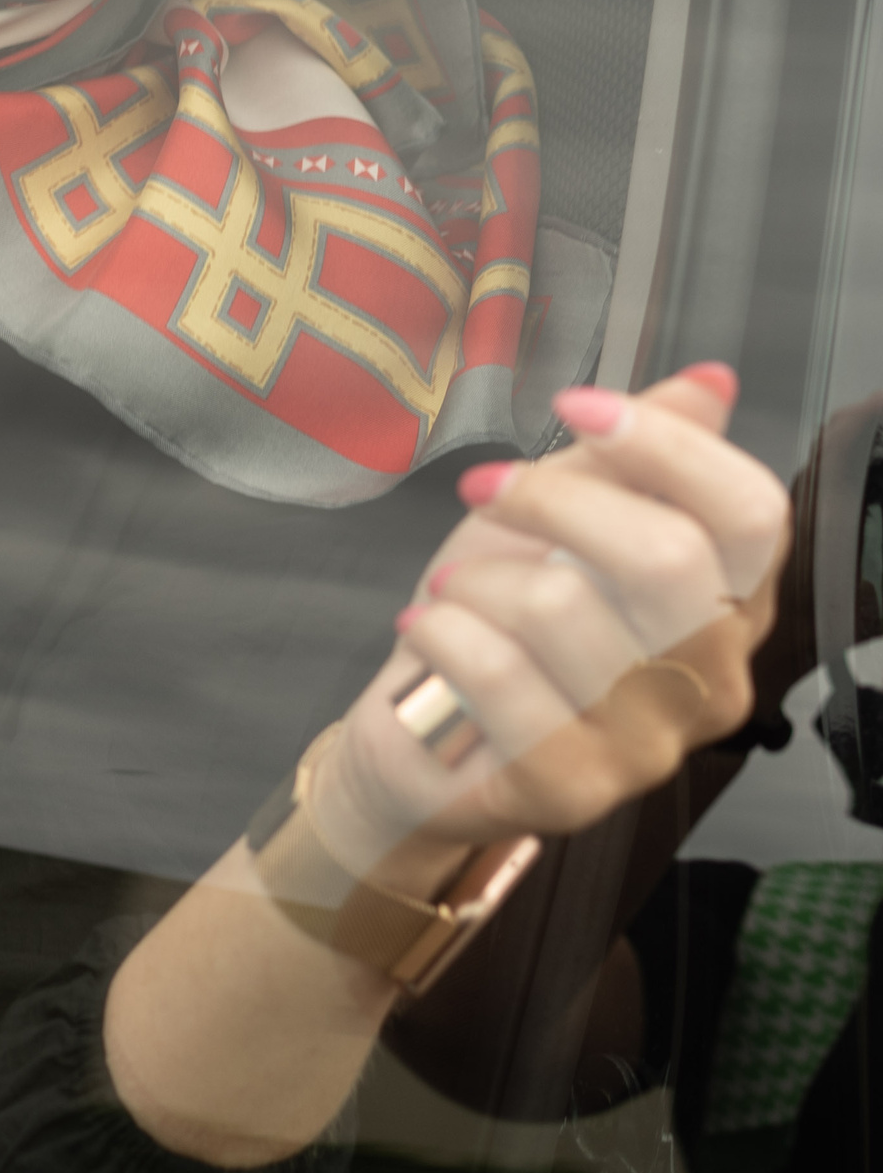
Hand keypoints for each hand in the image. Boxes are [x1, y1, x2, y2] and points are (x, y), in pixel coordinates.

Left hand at [306, 364, 789, 884]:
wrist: (419, 729)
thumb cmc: (498, 615)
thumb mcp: (559, 517)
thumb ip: (633, 457)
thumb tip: (711, 382)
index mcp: (726, 605)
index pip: (752, 516)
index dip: (667, 444)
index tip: (575, 404)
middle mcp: (709, 681)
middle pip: (666, 557)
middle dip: (551, 499)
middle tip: (483, 489)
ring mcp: (646, 746)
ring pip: (561, 609)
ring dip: (476, 579)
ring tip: (455, 594)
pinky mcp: (570, 790)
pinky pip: (497, 675)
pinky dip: (440, 633)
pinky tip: (430, 636)